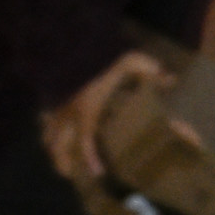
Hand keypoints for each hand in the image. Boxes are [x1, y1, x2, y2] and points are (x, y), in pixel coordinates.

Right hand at [41, 49, 168, 184]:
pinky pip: (45, 115)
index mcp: (87, 110)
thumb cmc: (104, 54)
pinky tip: (48, 129)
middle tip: (68, 174)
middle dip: (62, 161)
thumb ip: (151, 72)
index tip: (97, 173)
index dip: (89, 158)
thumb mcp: (134, 62)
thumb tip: (170, 78)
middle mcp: (68, 111)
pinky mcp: (51, 94)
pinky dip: (46, 125)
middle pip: (58, 144)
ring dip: (51, 146)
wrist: (75, 40)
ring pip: (47, 131)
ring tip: (56, 156)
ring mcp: (57, 103)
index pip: (85, 141)